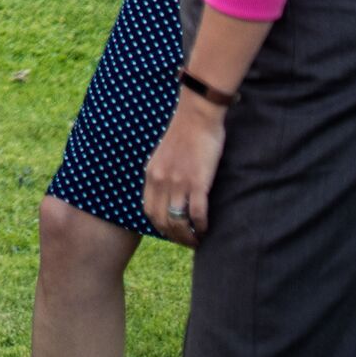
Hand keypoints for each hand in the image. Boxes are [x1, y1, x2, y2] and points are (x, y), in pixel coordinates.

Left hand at [143, 93, 224, 245]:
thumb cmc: (185, 133)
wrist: (197, 115)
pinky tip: (206, 228)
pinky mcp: (197, 181)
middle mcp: (161, 181)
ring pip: (178, 222)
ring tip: (197, 241)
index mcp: (152, 174)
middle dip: (174, 236)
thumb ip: (163, 173)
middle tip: (188, 241)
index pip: (149, 211)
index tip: (172, 232)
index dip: (160, 226)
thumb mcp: (164, 155)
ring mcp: (178, 182)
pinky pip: (196, 213)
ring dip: (187, 237)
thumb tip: (168, 192)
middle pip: (162, 221)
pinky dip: (201, 226)